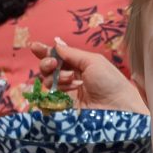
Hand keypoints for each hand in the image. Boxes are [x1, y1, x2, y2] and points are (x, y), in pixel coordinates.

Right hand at [29, 39, 147, 113]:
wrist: (117, 108)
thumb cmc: (110, 82)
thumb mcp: (93, 61)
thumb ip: (71, 54)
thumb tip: (56, 43)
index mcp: (80, 66)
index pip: (58, 57)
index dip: (46, 52)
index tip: (35, 47)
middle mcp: (72, 79)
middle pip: (49, 69)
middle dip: (47, 64)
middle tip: (53, 65)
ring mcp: (67, 95)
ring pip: (47, 83)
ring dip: (55, 78)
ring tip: (70, 81)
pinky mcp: (64, 109)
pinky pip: (47, 101)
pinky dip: (50, 94)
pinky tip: (63, 91)